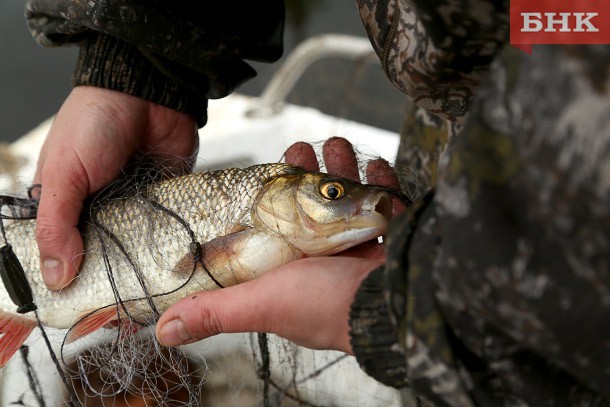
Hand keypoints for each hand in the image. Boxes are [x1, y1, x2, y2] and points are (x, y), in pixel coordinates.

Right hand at [34, 86, 197, 288]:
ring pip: (135, 248)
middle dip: (108, 278)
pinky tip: (174, 269)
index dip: (65, 277)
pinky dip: (168, 246)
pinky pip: (165, 231)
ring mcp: (133, 206)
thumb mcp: (64, 174)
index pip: (60, 250)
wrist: (148, 95)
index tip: (75, 309)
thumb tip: (56, 276)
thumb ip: (57, 225)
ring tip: (148, 294)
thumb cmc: (95, 125)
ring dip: (141, 265)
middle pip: (100, 254)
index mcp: (64, 203)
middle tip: (119, 308)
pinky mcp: (164, 201)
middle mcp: (98, 209)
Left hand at [156, 137, 403, 352]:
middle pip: (317, 205)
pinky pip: (387, 204)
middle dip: (312, 173)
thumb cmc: (322, 305)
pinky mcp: (392, 238)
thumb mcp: (258, 302)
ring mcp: (362, 246)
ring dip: (346, 170)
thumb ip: (213, 310)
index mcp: (294, 268)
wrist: (389, 303)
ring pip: (352, 199)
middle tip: (304, 149)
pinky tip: (376, 167)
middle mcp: (328, 258)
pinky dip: (383, 183)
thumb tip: (162, 331)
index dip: (275, 195)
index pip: (279, 224)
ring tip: (340, 148)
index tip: (274, 168)